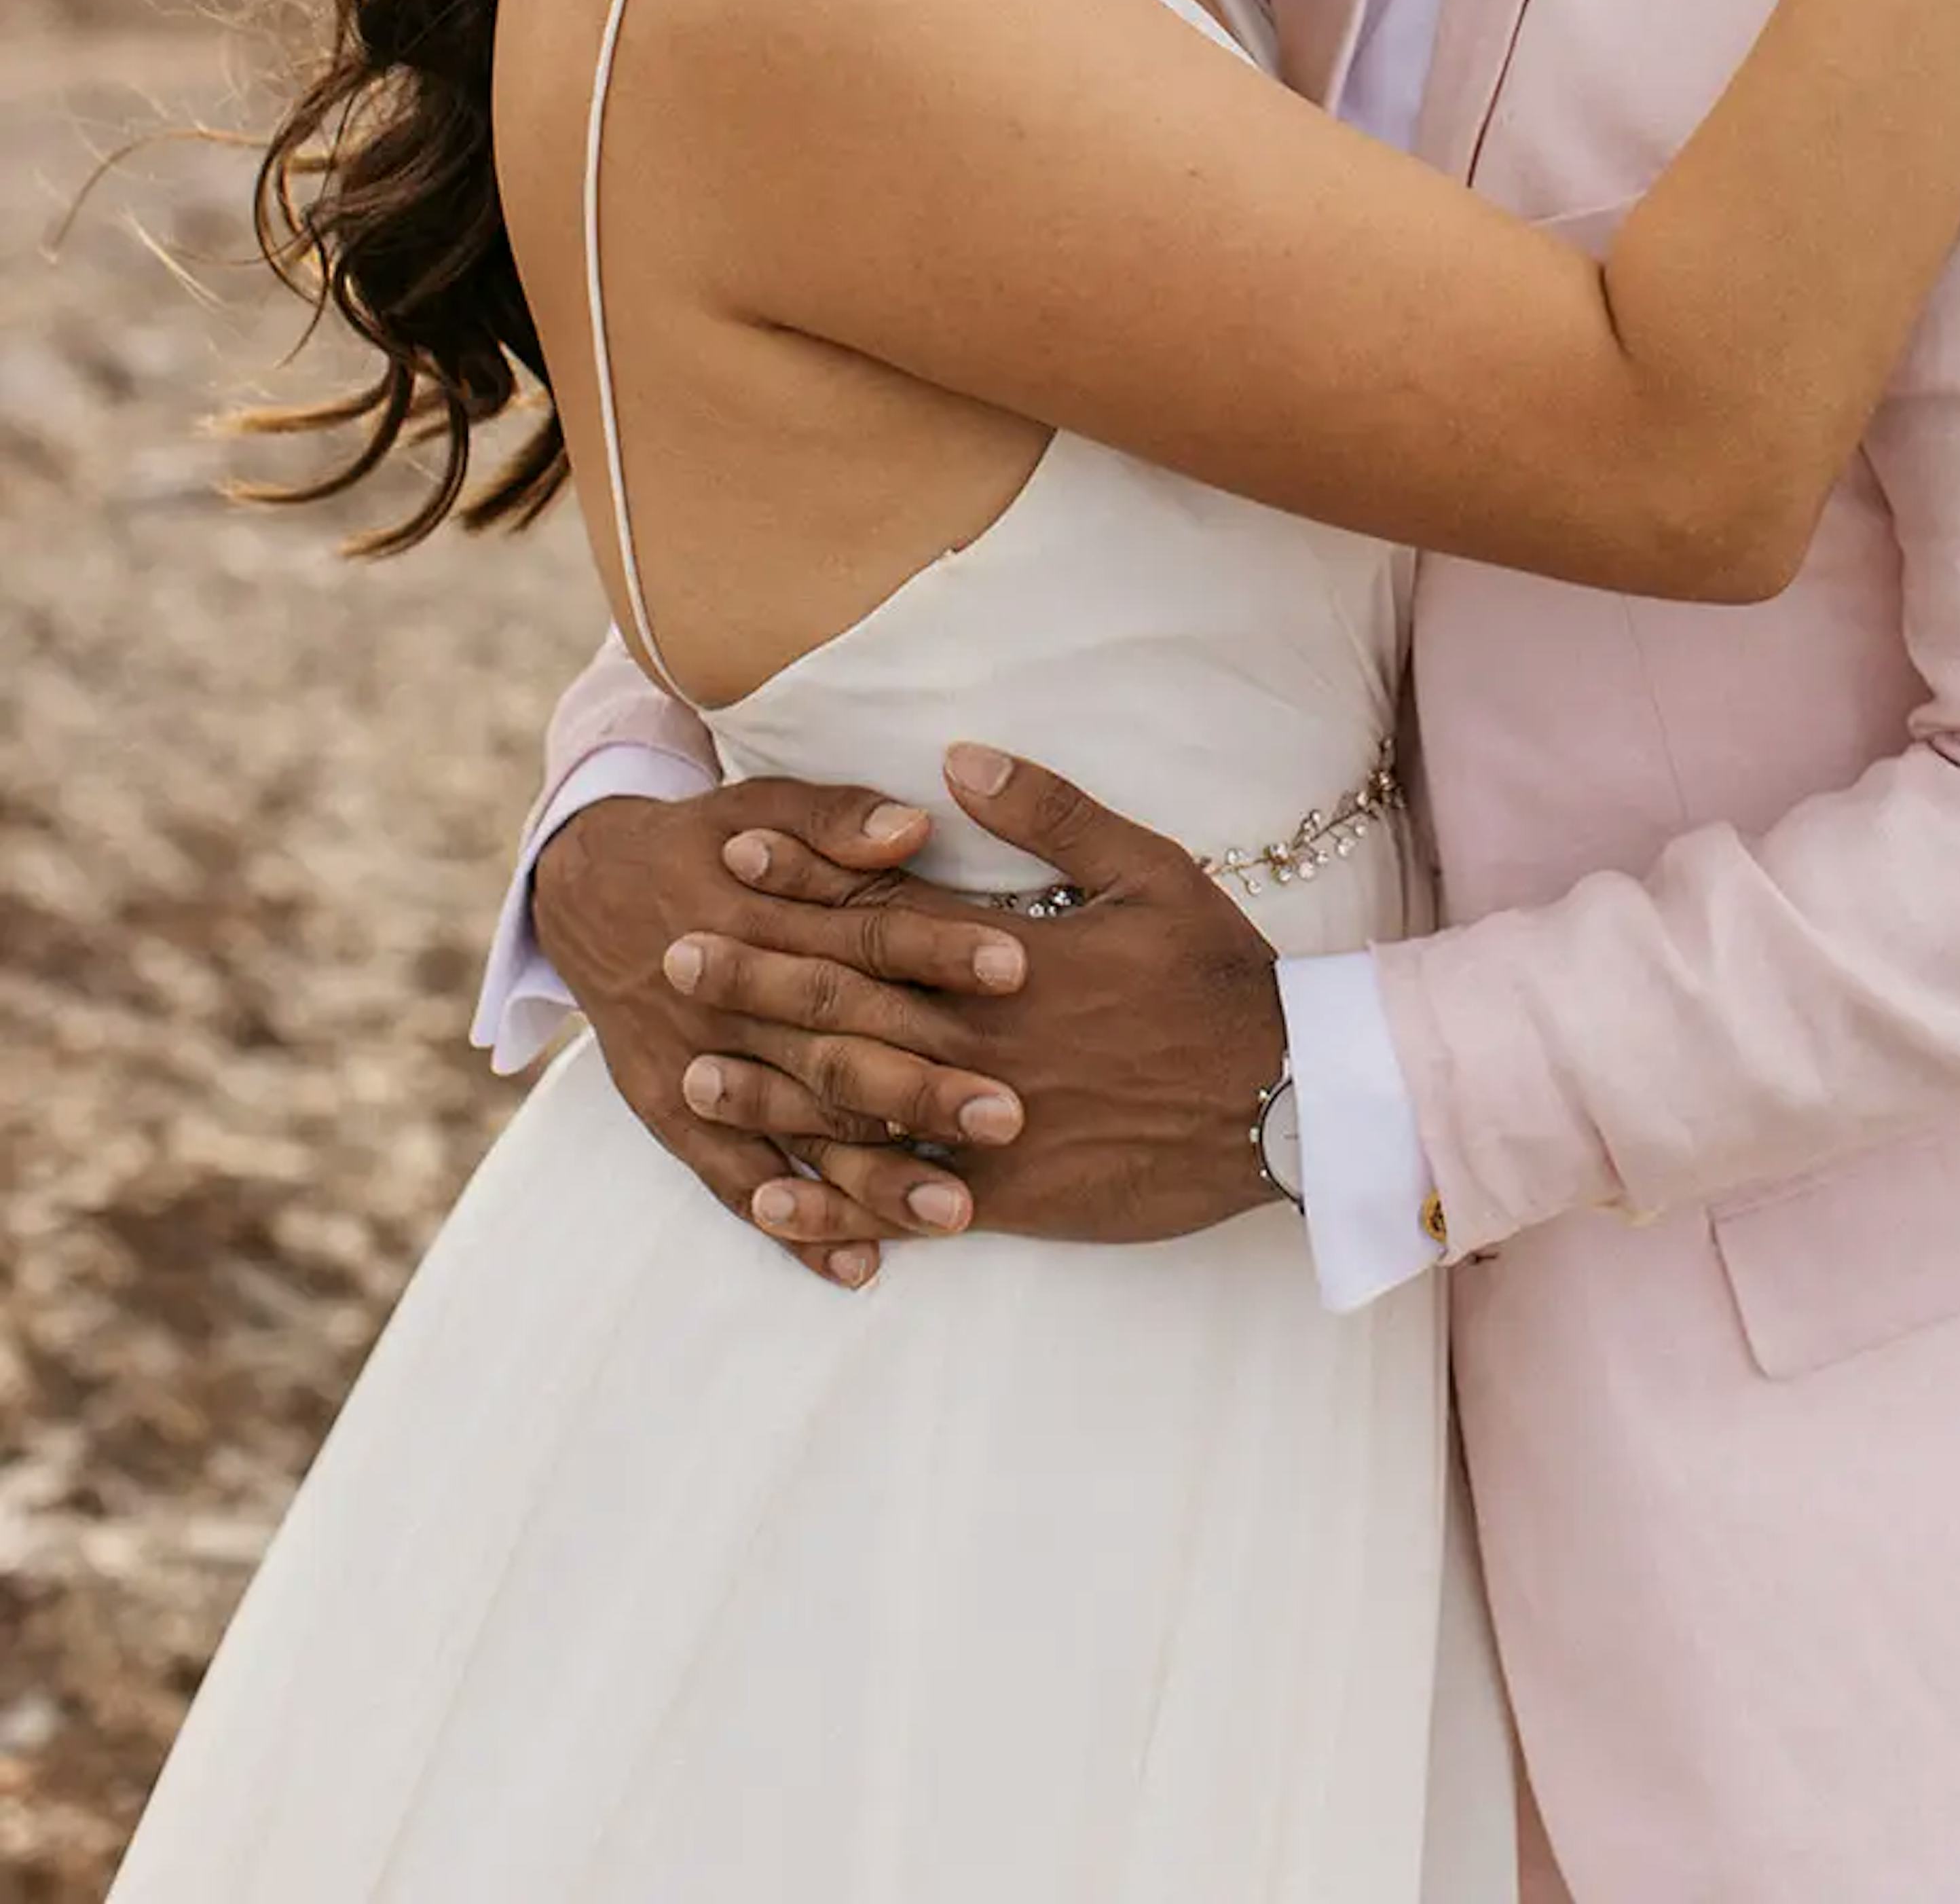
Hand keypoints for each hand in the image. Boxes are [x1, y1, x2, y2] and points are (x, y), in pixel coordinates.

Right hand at [531, 781, 1030, 1283]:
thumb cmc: (705, 844)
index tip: (1018, 968)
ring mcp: (700, 1066)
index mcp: (760, 914)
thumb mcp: (760, 807)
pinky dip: (795, 1227)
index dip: (939, 950)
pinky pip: (734, 1182)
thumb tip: (915, 826)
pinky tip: (859, 1267)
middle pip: (837, 1046)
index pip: (864, 936)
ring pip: (797, 1128)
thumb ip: (835, 818)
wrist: (587, 893)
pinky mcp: (675, 1117)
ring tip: (957, 1213)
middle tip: (1010, 1115)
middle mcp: (730, 1000)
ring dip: (874, 1176)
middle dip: (924, 1085)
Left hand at [679, 746, 1288, 1250]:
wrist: (1286, 1091)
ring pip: (859, 1105)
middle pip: (850, 1003)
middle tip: (670, 958)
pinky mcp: (1012, 1195)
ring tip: (692, 1071)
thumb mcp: (1149, 866)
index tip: (731, 852)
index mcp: (1009, 955)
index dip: (806, 878)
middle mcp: (984, 1038)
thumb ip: (1050, 813)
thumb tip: (956, 761)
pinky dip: (836, 1201)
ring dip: (770, 1087)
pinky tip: (775, 1195)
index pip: (887, 909)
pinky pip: (905, 1199)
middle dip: (755, 979)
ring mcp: (991, 1123)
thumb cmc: (1217, 973)